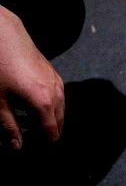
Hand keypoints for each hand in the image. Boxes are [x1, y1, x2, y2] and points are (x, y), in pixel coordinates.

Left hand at [0, 6, 63, 147]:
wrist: (4, 34)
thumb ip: (8, 126)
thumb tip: (16, 146)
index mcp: (44, 103)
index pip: (52, 132)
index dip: (44, 143)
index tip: (36, 150)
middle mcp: (56, 93)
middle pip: (59, 121)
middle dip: (48, 132)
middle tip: (33, 139)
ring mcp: (56, 80)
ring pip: (60, 107)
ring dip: (49, 118)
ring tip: (32, 123)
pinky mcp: (53, 72)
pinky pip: (58, 95)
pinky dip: (50, 104)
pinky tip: (35, 104)